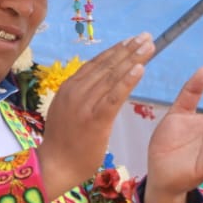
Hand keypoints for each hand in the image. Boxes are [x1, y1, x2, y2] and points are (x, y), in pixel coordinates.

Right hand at [38, 34, 154, 202]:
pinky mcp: (94, 119)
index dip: (115, 51)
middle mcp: (76, 91)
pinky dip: (128, 81)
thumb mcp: (66, 112)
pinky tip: (140, 69)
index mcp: (69, 88)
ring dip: (132, 59)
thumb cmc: (62, 144)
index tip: (131, 40)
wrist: (54, 166)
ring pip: (112, 76)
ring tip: (149, 46)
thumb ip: (79, 97)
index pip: (96, 64)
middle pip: (107, 66)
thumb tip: (94, 84)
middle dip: (128, 49)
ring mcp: (84, 105)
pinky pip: (114, 96)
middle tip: (146, 37)